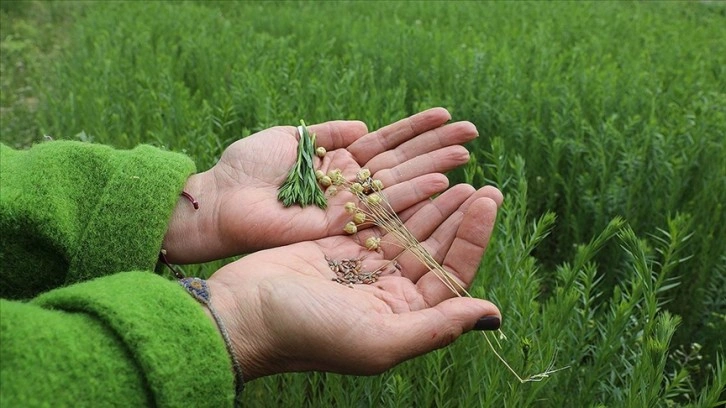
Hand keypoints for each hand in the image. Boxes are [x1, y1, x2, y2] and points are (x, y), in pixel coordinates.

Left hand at [163, 108, 478, 262]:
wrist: (219, 200)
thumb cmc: (246, 168)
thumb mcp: (292, 138)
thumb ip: (329, 134)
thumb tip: (364, 127)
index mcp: (338, 165)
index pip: (386, 145)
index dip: (416, 132)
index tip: (447, 117)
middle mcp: (350, 189)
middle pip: (401, 165)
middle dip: (436, 149)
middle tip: (473, 134)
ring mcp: (349, 210)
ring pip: (400, 187)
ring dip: (434, 170)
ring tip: (467, 155)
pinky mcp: (344, 228)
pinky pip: (384, 211)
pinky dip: (413, 196)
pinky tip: (442, 183)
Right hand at [205, 184, 502, 379]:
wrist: (244, 312)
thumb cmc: (308, 332)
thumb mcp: (378, 340)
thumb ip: (436, 327)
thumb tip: (491, 314)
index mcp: (404, 317)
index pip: (452, 274)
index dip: (473, 238)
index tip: (487, 201)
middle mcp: (389, 293)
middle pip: (434, 249)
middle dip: (458, 217)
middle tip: (482, 186)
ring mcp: (365, 268)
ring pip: (410, 231)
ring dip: (433, 205)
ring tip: (459, 177)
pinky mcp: (340, 247)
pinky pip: (379, 219)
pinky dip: (398, 199)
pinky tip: (416, 179)